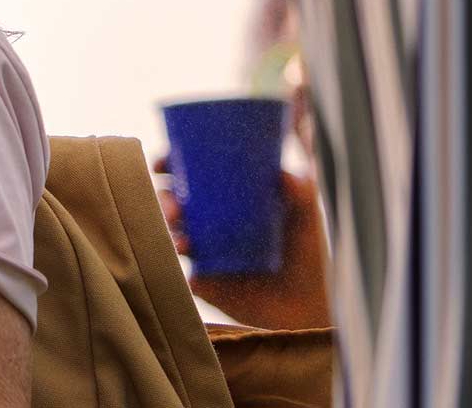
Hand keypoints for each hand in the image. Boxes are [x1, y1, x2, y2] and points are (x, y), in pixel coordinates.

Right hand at [159, 159, 334, 328]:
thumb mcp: (309, 220)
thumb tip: (286, 174)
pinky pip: (180, 270)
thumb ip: (303, 195)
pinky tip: (189, 268)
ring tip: (184, 242)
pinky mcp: (202, 280)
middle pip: (174, 202)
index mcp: (229, 201)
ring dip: (166, 233)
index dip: (171, 167)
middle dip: (163, 200)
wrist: (307, 306)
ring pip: (171, 233)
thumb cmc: (308, 259)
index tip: (163, 165)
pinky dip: (178, 267)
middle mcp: (210, 223)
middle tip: (174, 208)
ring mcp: (204, 252)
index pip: (192, 177)